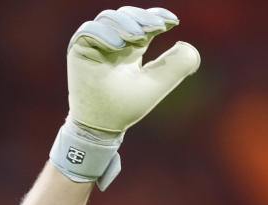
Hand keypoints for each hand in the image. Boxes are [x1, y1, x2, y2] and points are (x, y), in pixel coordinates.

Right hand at [49, 7, 199, 189]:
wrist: (103, 125)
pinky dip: (104, 33)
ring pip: (109, 18)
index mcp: (131, 48)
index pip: (144, 23)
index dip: (157, 17)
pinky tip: (119, 46)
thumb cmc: (126, 107)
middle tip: (158, 26)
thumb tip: (188, 46)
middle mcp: (114, 42)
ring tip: (139, 37)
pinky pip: (89, 30)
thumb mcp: (156, 84)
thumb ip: (174, 66)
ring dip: (126, 24)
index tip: (173, 21)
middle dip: (143, 17)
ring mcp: (96, 44)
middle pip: (127, 16)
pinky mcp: (79, 48)